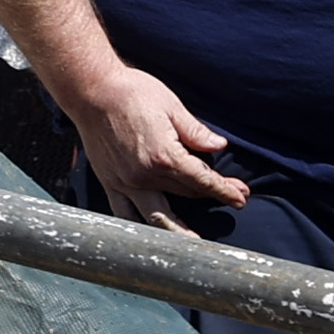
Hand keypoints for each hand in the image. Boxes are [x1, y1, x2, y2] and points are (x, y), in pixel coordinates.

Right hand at [66, 65, 245, 227]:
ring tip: (195, 241)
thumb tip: (219, 147)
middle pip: (186, 195)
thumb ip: (196, 133)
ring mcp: (125, 183)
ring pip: (157, 215)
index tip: (241, 198)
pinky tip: (151, 235)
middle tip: (236, 200)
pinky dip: (139, 225)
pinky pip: (124, 213)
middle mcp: (144, 177)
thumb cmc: (134, 93)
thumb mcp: (173, 107)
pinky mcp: (109, 183)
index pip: (202, 180)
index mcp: (165, 157)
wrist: (93, 92)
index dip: (224, 190)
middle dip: (212, 198)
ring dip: (179, 228)